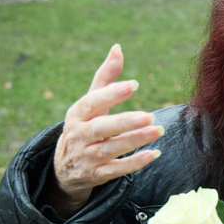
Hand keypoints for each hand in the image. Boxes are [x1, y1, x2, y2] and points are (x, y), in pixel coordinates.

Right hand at [47, 44, 163, 215]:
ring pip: (110, 149)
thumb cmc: (84, 128)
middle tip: (150, 116)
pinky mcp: (96, 175)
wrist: (65, 170)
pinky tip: (153, 154)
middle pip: (101, 128)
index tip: (134, 84)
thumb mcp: (89, 104)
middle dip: (125, 122)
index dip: (112, 94)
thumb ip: (105, 78)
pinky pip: (116, 170)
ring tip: (158, 131)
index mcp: (77, 114)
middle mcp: (79, 135)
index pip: (92, 102)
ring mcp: (87, 157)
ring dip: (134, 140)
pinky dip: (134, 163)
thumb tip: (118, 48)